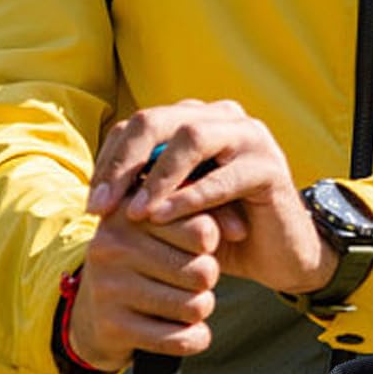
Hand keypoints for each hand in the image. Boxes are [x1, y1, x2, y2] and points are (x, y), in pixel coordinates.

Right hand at [68, 204, 221, 371]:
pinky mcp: (112, 326)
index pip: (202, 230)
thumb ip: (212, 216)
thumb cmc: (147, 262)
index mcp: (130, 213)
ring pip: (195, 306)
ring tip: (187, 303)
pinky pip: (180, 339)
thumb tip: (241, 231)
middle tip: (193, 281)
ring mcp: (109, 287)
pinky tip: (190, 332)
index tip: (201, 248)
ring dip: (201, 309)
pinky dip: (195, 339)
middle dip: (208, 281)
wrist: (91, 313)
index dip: (212, 245)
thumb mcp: (169, 230)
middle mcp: (113, 245)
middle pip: (203, 271)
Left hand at [88, 101, 336, 297]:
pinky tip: (164, 219)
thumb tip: (98, 195)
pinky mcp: (270, 166)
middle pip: (158, 120)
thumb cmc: (218, 230)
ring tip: (136, 213)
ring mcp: (250, 136)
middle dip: (125, 163)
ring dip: (157, 176)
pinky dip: (189, 197)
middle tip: (103, 206)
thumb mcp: (174, 209)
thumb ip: (145, 192)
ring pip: (192, 137)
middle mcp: (222, 117)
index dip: (110, 161)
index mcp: (195, 120)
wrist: (279, 255)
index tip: (93, 205)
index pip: (138, 125)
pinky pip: (223, 176)